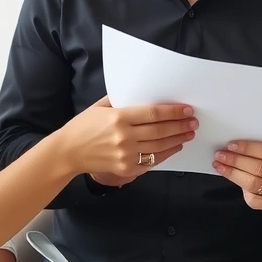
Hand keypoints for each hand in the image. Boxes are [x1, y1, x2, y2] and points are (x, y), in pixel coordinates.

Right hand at [58, 96, 197, 180]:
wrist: (67, 152)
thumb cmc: (83, 126)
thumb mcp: (100, 107)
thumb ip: (122, 100)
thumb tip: (144, 92)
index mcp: (118, 118)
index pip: (153, 114)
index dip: (173, 112)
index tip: (187, 110)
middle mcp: (124, 137)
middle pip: (160, 131)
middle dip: (180, 126)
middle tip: (193, 122)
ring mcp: (125, 155)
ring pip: (159, 147)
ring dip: (177, 140)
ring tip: (188, 134)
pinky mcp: (126, 169)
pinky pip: (151, 161)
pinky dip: (166, 154)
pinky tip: (174, 147)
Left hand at [212, 140, 261, 214]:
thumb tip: (236, 147)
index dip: (247, 148)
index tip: (230, 145)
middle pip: (258, 168)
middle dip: (236, 161)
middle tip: (220, 155)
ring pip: (253, 184)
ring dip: (233, 174)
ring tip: (220, 166)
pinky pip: (253, 199)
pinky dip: (241, 189)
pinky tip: (234, 180)